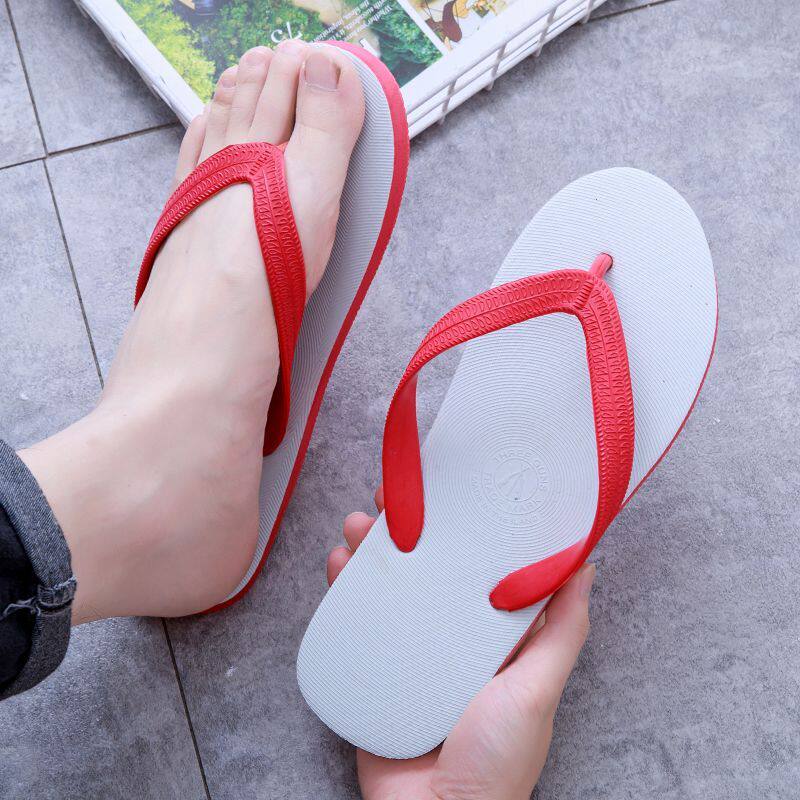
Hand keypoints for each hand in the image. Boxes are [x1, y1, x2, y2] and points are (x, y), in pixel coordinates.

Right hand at [327, 487, 595, 799]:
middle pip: (430, 569)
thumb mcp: (537, 689)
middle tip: (393, 497)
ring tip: (361, 525)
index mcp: (493, 635)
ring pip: (390, 587)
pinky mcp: (377, 671)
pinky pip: (359, 622)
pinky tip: (339, 565)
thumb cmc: (498, 762)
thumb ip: (561, 631)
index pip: (481, 566)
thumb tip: (586, 564)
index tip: (454, 490)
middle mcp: (453, 637)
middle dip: (411, 530)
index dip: (467, 526)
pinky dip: (346, 590)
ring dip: (374, 551)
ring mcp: (412, 652)